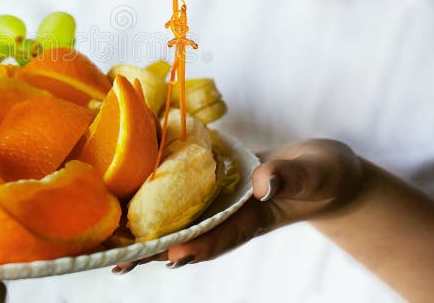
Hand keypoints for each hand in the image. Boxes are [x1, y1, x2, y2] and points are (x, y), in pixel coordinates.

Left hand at [113, 138, 363, 273]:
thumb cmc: (323, 173)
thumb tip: (264, 183)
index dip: (196, 246)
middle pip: (188, 237)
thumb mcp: (313, 172)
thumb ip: (290, 178)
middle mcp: (229, 216)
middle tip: (118, 263)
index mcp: (252, 217)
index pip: (221, 236)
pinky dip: (157, 201)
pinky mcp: (213, 188)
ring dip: (148, 233)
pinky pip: (183, 197)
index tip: (171, 255)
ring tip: (111, 247)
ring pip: (180, 222)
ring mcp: (220, 205)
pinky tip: (130, 203)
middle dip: (154, 251)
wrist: (322, 170)